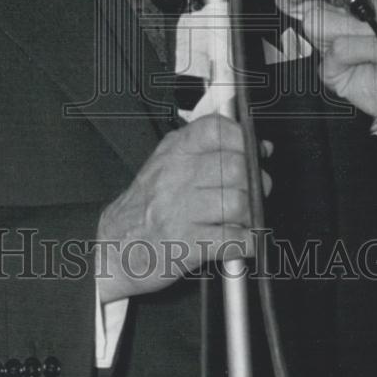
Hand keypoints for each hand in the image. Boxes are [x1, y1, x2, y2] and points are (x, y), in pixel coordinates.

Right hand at [96, 115, 270, 302]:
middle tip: (252, 194)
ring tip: (241, 220)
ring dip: (249, 216)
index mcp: (173, 153)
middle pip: (235, 168)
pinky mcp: (185, 243)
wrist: (114, 247)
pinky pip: (233, 239)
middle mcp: (174, 176)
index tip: (251, 154)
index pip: (215, 129)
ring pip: (237, 203)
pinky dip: (246, 242)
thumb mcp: (168, 167)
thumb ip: (211, 154)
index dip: (241, 140)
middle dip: (254, 184)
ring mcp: (178, 210)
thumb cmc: (147, 208)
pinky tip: (240, 241)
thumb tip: (261, 149)